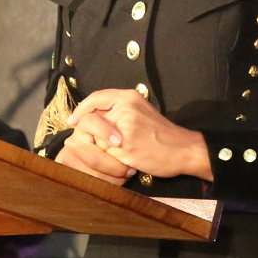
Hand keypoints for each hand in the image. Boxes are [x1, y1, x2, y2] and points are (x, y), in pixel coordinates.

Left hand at [66, 89, 213, 179]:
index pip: (96, 98)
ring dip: (103, 149)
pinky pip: (105, 154)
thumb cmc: (163, 133)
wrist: (184, 149)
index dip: (81, 110)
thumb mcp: (141, 111)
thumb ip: (119, 111)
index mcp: (129, 97)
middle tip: (97, 144)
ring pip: (98, 139)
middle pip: (92, 121)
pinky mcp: (125, 147)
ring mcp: (124, 128)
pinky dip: (110, 159)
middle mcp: (125, 109)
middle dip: (93, 135)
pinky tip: (124, 160)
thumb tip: (92, 118)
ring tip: (119, 153)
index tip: (73, 121)